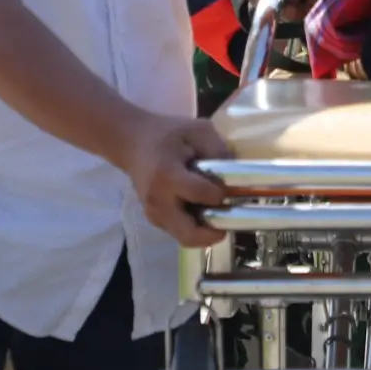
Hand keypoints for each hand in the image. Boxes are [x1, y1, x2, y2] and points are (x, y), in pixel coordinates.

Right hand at [116, 114, 234, 247]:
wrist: (133, 143)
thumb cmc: (168, 135)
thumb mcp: (198, 130)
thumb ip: (219, 150)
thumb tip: (237, 177)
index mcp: (167, 176)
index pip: (201, 195)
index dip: (220, 193)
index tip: (228, 185)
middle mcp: (158, 202)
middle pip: (190, 235)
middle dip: (215, 231)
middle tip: (229, 217)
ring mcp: (153, 214)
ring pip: (186, 238)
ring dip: (206, 231)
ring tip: (215, 210)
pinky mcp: (154, 220)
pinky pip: (180, 233)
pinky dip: (195, 226)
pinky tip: (200, 207)